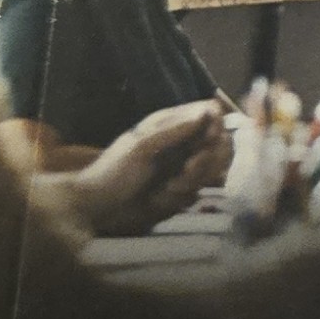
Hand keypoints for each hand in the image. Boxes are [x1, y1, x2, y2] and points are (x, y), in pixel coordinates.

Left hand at [57, 101, 229, 235]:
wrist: (99, 207)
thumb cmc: (114, 171)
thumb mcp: (141, 147)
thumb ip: (174, 129)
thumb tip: (207, 111)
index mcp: (172, 124)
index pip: (210, 112)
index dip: (216, 125)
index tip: (207, 141)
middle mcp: (183, 142)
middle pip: (221, 143)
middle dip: (207, 160)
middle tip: (186, 170)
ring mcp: (183, 167)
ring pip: (213, 169)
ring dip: (194, 181)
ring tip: (168, 189)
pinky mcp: (182, 190)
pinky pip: (198, 191)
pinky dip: (183, 197)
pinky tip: (163, 198)